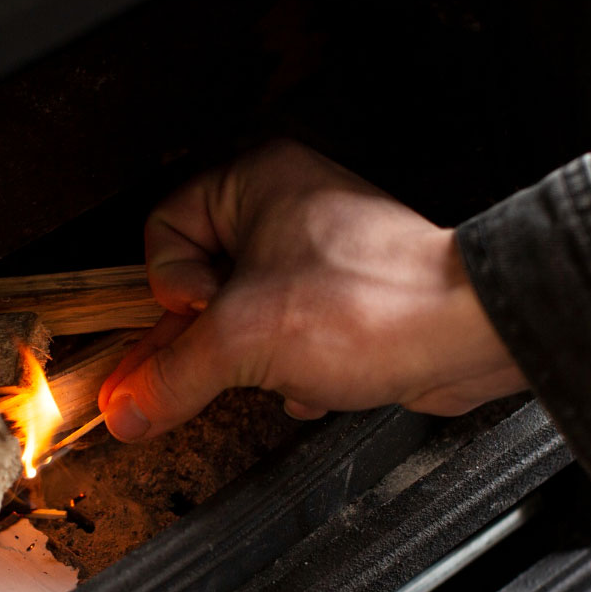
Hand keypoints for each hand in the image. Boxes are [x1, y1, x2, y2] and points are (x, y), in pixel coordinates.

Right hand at [98, 139, 525, 440]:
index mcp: (252, 183)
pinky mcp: (343, 302)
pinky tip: (318, 384)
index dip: (171, 287)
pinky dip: (293, 372)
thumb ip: (170, 377)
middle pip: (199, 287)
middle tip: (220, 361)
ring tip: (287, 365)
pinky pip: (285, 341)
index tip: (198, 316)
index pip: (162, 233)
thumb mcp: (242, 343)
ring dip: (257, 362)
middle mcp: (284, 208)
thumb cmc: (372, 303)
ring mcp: (316, 256)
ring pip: (242, 321)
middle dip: (213, 339)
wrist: (466, 335)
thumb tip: (124, 408)